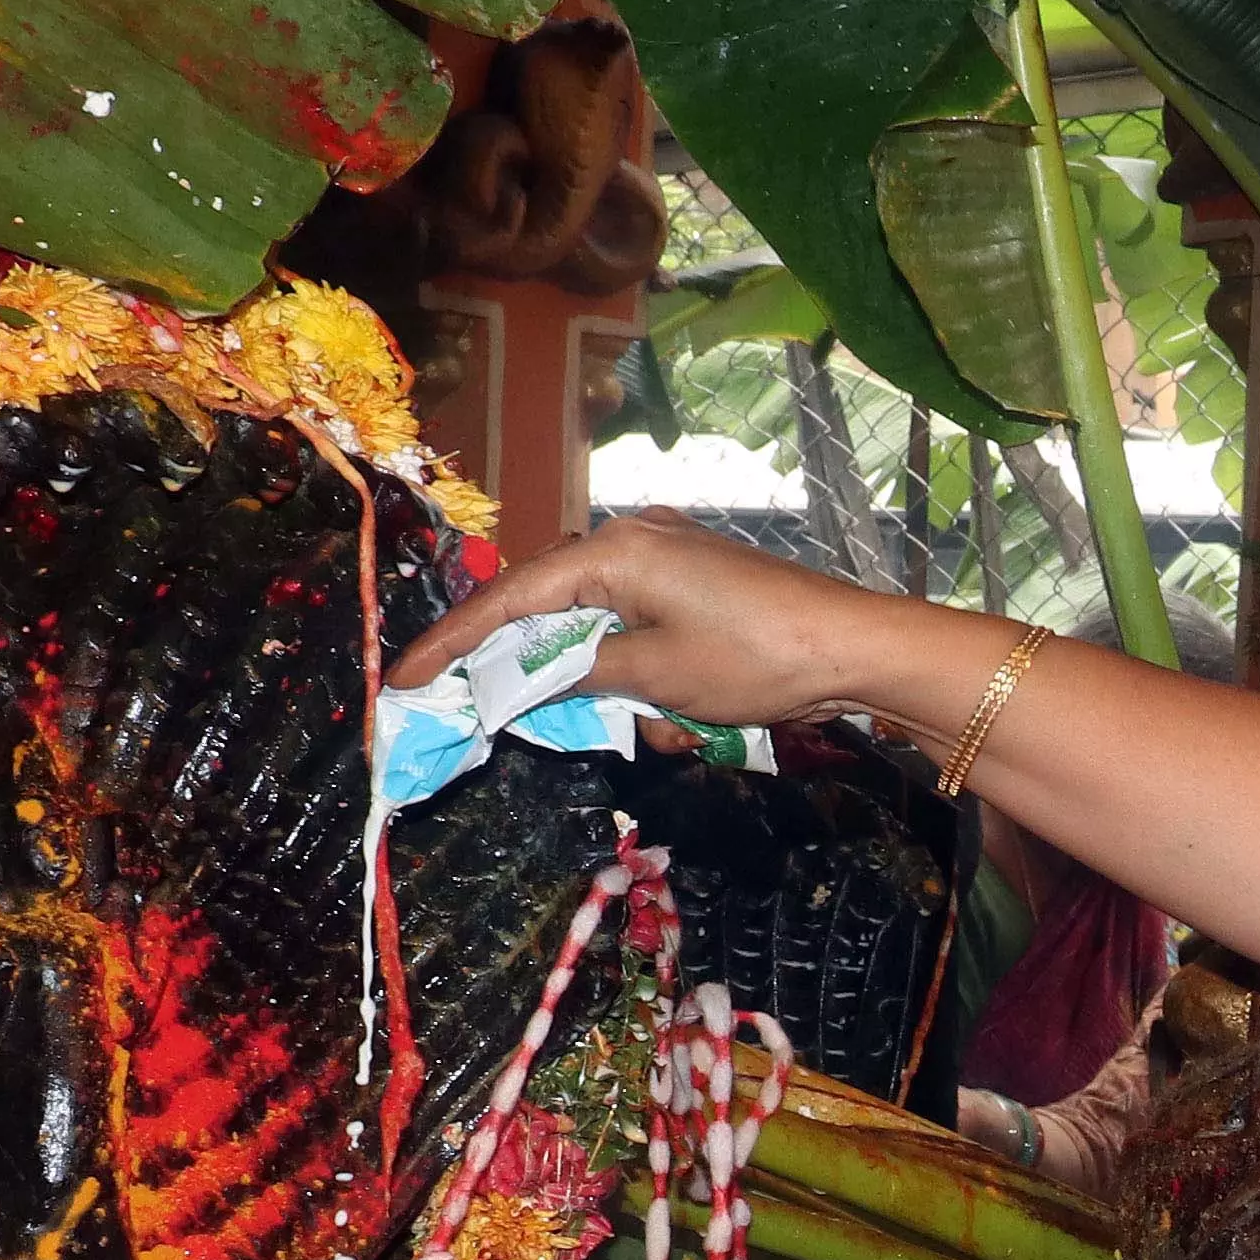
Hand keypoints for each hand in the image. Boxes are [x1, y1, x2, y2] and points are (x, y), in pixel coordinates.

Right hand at [387, 509, 931, 723]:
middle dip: (531, 665)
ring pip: (597, 624)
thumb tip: (525, 679)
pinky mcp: (696, 580)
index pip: (508, 600)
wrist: (855, 647)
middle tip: (497, 710)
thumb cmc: (755, 657)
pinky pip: (639, 626)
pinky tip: (681, 713)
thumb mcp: (655, 676)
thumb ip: (579, 673)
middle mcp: (630, 538)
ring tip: (656, 721)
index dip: (452, 643)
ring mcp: (666, 555)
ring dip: (611, 683)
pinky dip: (643, 673)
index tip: (404, 680)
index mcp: (610, 551)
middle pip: (546, 605)